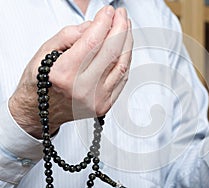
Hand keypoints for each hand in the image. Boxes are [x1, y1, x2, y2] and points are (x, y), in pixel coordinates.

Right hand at [9, 6, 132, 137]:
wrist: (40, 113)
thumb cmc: (40, 82)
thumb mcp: (45, 52)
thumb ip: (70, 35)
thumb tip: (95, 25)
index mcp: (63, 74)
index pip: (92, 41)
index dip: (104, 22)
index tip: (108, 11)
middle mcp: (82, 89)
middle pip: (111, 52)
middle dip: (120, 28)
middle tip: (121, 14)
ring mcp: (96, 99)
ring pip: (121, 65)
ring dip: (127, 42)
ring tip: (125, 27)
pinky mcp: (104, 106)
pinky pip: (122, 79)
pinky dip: (125, 60)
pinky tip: (124, 48)